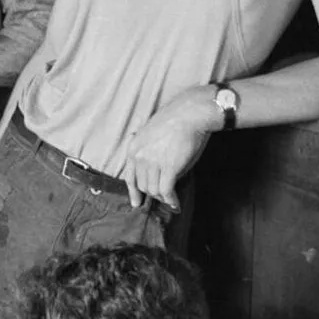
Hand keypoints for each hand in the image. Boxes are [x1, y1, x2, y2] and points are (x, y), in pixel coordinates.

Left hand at [123, 88, 218, 209]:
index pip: (129, 177)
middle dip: (153, 194)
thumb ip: (149, 154)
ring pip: (154, 191)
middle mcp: (140, 157)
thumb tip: (153, 173)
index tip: (136, 203)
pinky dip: (171, 200)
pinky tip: (176, 205)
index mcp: (133, 148)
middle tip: (164, 197)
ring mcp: (153, 163)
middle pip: (143, 186)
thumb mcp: (151, 136)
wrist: (188, 113)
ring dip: (163, 198)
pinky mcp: (169, 168)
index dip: (133, 192)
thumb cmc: (175, 122)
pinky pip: (166, 191)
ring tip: (171, 200)